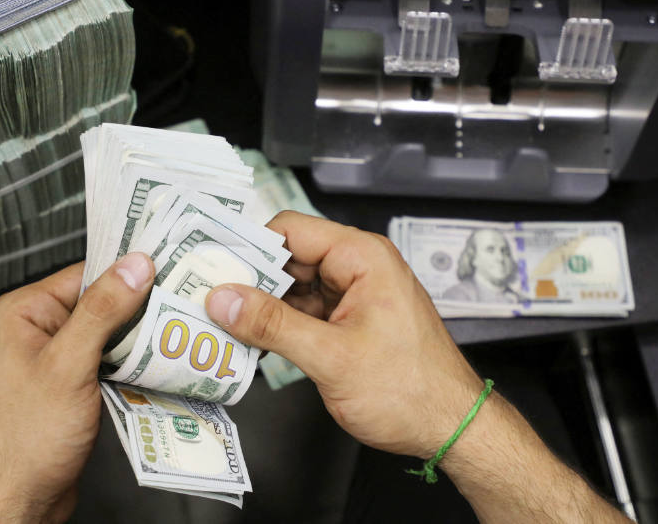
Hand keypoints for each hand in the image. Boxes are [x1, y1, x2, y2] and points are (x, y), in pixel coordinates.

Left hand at [0, 253, 153, 523]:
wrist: (19, 500)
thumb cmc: (29, 437)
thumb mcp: (69, 365)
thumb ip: (102, 312)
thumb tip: (135, 265)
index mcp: (26, 312)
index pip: (86, 273)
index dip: (128, 271)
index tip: (170, 267)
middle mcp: (38, 329)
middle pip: (100, 302)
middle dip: (140, 307)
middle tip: (184, 303)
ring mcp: (55, 359)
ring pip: (109, 334)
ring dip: (140, 338)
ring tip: (179, 332)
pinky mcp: (72, 385)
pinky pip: (108, 361)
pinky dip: (132, 363)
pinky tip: (159, 364)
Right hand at [205, 211, 482, 458]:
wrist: (451, 428)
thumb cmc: (409, 390)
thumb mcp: (330, 357)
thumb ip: (272, 324)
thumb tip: (223, 298)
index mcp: (361, 257)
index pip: (290, 230)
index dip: (247, 246)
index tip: (209, 266)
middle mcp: (359, 267)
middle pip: (288, 257)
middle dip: (250, 279)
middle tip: (206, 300)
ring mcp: (355, 294)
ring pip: (293, 286)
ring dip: (262, 305)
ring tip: (221, 323)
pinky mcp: (351, 320)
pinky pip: (306, 310)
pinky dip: (280, 324)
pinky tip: (252, 341)